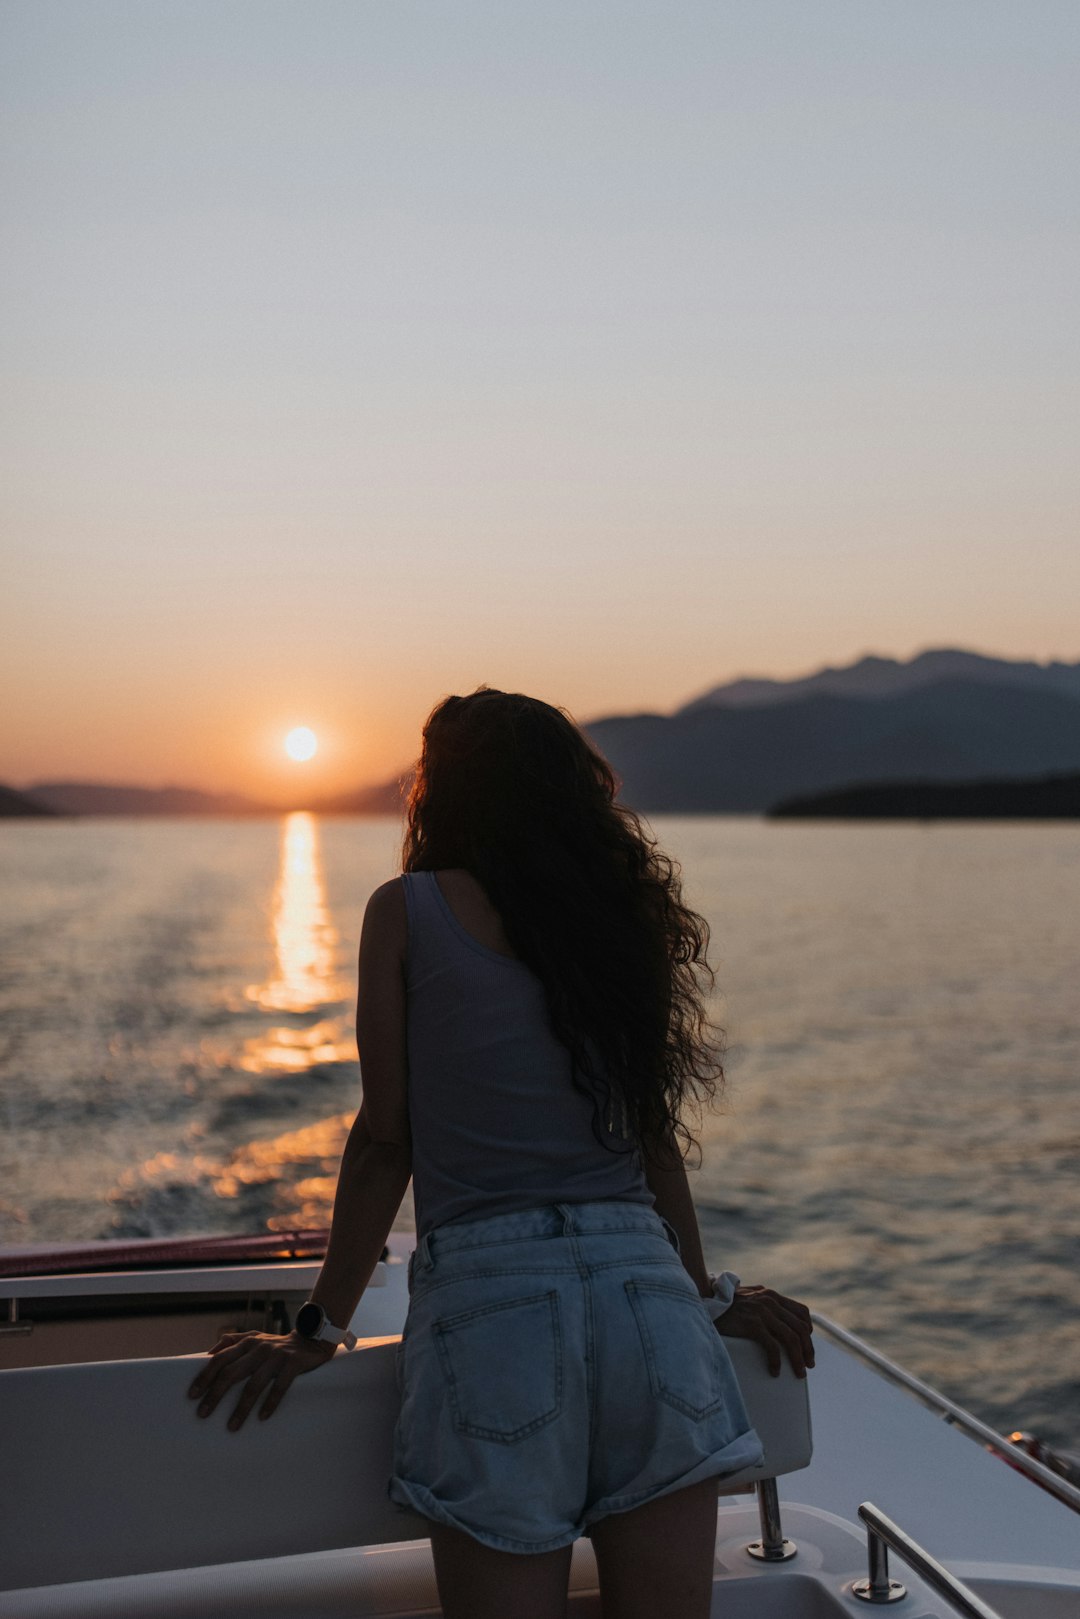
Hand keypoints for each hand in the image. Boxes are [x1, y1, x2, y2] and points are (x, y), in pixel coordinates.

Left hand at [186, 1328, 335, 1430]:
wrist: (311, 1339)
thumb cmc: (276, 1344)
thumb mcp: (254, 1338)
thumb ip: (232, 1342)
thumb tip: (208, 1355)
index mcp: (247, 1342)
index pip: (220, 1359)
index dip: (205, 1377)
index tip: (192, 1395)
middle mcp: (259, 1347)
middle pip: (232, 1373)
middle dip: (215, 1395)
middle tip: (203, 1414)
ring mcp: (277, 1355)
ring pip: (254, 1384)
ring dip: (241, 1408)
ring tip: (232, 1427)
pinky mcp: (294, 1363)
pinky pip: (280, 1386)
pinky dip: (270, 1403)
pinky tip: (262, 1417)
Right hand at [714, 1285, 814, 1378]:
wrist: (704, 1302)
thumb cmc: (724, 1306)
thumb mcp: (749, 1299)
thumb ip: (764, 1305)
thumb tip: (778, 1323)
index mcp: (771, 1295)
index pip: (802, 1312)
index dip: (808, 1330)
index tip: (807, 1345)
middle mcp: (770, 1301)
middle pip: (800, 1327)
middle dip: (807, 1349)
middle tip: (808, 1365)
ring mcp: (762, 1311)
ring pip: (791, 1338)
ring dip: (798, 1359)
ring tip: (799, 1372)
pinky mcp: (752, 1324)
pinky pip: (772, 1347)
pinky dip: (777, 1361)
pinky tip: (775, 1371)